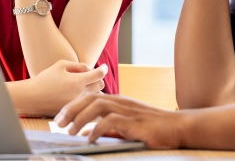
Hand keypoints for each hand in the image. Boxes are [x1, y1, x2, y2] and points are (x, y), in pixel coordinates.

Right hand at [26, 60, 106, 116]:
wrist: (31, 98)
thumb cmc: (45, 79)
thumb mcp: (60, 65)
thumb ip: (78, 65)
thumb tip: (89, 69)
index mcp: (78, 81)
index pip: (98, 74)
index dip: (103, 69)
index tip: (104, 67)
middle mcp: (80, 94)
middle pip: (100, 85)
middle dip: (98, 79)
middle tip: (91, 76)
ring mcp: (78, 104)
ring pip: (95, 96)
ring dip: (94, 90)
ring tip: (85, 86)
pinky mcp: (74, 111)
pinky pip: (87, 104)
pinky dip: (87, 99)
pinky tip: (79, 95)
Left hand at [55, 93, 184, 148]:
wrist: (176, 127)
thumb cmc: (151, 128)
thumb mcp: (126, 127)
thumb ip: (108, 128)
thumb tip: (86, 135)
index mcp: (117, 101)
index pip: (89, 97)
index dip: (72, 105)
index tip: (60, 117)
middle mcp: (120, 102)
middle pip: (89, 98)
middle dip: (71, 109)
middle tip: (58, 123)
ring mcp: (127, 110)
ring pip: (98, 106)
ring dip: (81, 118)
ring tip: (70, 131)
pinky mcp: (134, 122)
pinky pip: (112, 121)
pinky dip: (98, 128)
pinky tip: (90, 138)